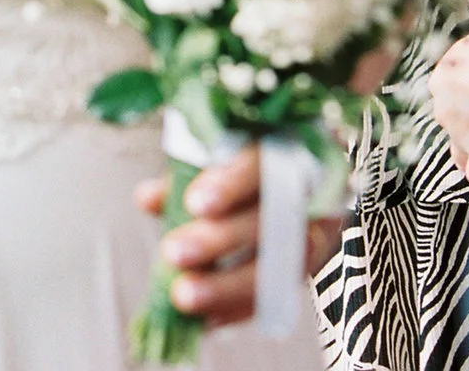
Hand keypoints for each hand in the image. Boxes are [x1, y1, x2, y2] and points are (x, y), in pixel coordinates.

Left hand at [132, 149, 337, 328]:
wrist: (303, 164)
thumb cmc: (245, 153)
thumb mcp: (216, 152)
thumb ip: (186, 172)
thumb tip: (148, 200)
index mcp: (285, 147)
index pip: (261, 163)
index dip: (229, 185)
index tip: (194, 204)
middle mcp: (311, 189)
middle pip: (269, 219)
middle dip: (219, 241)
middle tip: (173, 254)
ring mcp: (320, 228)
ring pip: (279, 264)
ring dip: (228, 286)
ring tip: (184, 297)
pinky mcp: (315, 262)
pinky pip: (279, 294)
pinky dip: (240, 308)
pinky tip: (207, 320)